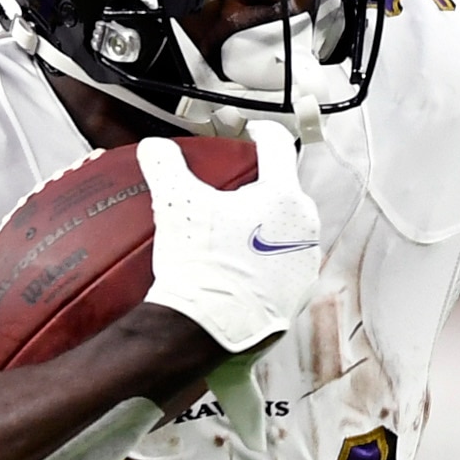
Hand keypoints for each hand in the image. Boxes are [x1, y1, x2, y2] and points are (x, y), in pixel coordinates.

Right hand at [138, 121, 320, 355]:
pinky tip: (237, 262)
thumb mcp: (175, 204)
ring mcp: (304, 263)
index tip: (251, 132)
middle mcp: (304, 228)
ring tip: (230, 230)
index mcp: (284, 197)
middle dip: (257, 185)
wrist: (206, 328)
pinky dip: (263, 256)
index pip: (277, 145)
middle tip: (228, 190)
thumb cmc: (200, 266)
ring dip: (262, 223)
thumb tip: (155, 148)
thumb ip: (165, 164)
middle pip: (282, 189)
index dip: (260, 131)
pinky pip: (282, 261)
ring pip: (284, 227)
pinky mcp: (297, 292)